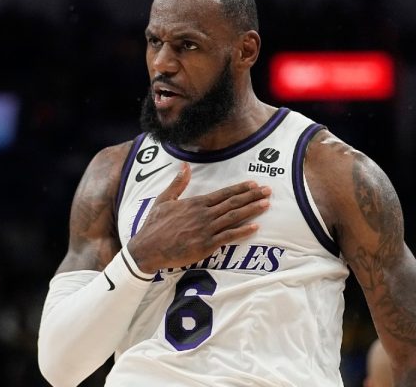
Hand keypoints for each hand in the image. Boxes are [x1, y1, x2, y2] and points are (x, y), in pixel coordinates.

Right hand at [127, 162, 270, 273]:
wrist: (148, 248)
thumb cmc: (154, 225)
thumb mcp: (164, 200)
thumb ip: (177, 184)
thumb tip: (185, 166)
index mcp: (195, 203)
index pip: (223, 193)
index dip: (240, 189)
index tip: (253, 184)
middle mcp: (204, 214)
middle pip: (233, 203)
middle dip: (252, 196)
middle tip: (268, 191)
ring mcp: (206, 230)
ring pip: (234, 217)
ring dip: (252, 210)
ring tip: (266, 204)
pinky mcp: (206, 245)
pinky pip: (228, 237)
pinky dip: (243, 232)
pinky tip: (255, 227)